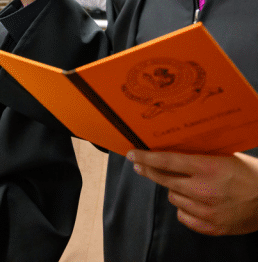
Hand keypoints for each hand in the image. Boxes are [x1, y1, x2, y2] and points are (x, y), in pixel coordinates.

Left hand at [128, 150, 257, 235]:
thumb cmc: (252, 175)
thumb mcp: (226, 157)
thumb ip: (199, 156)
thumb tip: (170, 150)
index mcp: (208, 168)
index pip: (167, 162)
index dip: (146, 158)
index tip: (132, 155)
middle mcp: (204, 190)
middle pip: (164, 180)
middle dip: (149, 171)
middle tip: (140, 165)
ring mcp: (207, 211)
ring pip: (172, 197)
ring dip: (174, 189)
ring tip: (187, 184)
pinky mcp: (211, 227)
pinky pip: (183, 215)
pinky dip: (185, 208)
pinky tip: (194, 201)